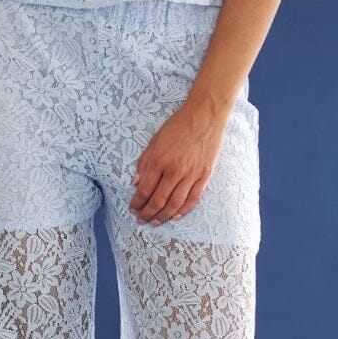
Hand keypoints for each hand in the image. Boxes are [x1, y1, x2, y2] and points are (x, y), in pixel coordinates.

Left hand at [129, 97, 227, 224]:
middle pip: (158, 200)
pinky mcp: (204, 175)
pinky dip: (183, 210)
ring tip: (155, 222)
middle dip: (147, 213)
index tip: (133, 209)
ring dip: (163, 216)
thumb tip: (135, 183)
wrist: (205, 116)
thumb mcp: (155, 140)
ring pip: (175, 203)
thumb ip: (144, 162)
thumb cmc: (178, 125)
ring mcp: (191, 174)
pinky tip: (175, 216)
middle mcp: (174, 170)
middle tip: (141, 220)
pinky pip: (193, 198)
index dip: (137, 202)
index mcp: (159, 160)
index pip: (144, 189)